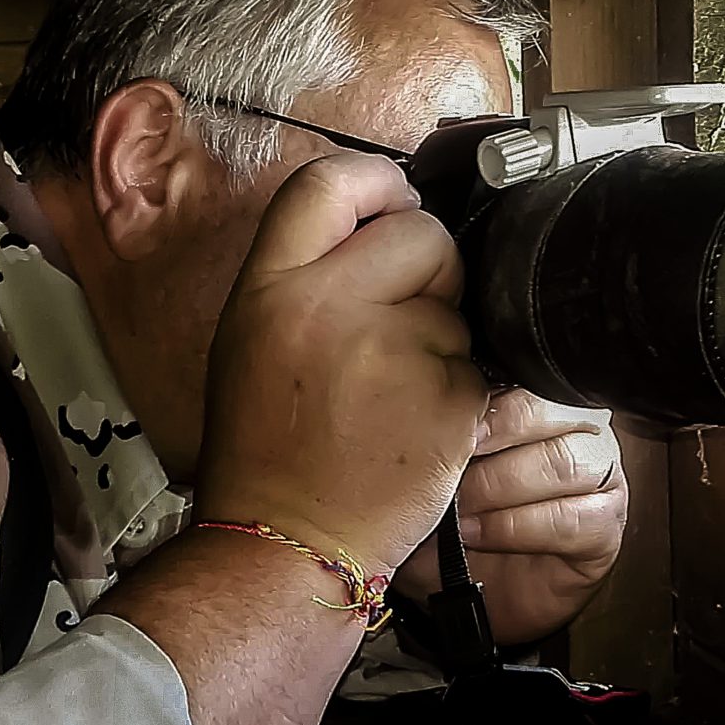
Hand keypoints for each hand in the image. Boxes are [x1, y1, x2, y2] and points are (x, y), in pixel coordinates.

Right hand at [195, 155, 489, 575]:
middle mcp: (329, 306)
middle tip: (400, 321)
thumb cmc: (266, 448)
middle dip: (429, 267)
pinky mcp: (448, 398)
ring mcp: (395, 352)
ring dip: (441, 340)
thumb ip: (306, 273)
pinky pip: (476, 366)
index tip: (395, 201)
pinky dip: (457, 395)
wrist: (284, 543)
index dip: (376, 182)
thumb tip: (383, 218)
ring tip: (391, 394)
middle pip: (420, 233)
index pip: (329, 183)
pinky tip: (414, 427)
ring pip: (456, 305)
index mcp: (270, 289)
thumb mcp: (249, 339)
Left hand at [393, 388, 626, 646]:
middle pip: (553, 409)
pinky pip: (573, 519)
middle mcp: (579, 431)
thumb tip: (418, 402)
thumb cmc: (452, 522)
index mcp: (540, 401)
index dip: (484, 395)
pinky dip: (517, 527)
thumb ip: (438, 432)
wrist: (470, 591)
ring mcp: (601, 477)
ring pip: (565, 462)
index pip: (526, 376)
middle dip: (498, 433)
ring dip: (501, 486)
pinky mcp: (606, 528)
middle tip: (453, 460)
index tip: (446, 420)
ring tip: (458, 509)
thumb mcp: (433, 472)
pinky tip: (477, 534)